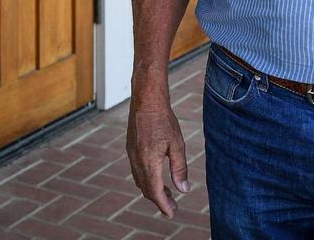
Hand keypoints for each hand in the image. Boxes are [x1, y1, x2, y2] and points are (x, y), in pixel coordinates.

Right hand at [126, 94, 190, 217]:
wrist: (146, 99)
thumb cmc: (163, 119)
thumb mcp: (177, 145)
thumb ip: (179, 168)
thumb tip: (183, 189)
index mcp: (149, 162)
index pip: (155, 192)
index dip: (163, 205)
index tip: (172, 213)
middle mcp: (137, 161)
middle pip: (146, 189)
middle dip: (159, 200)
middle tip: (172, 206)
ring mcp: (131, 155)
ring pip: (140, 181)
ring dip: (152, 190)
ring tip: (166, 193)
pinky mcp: (130, 149)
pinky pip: (136, 171)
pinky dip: (146, 179)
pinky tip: (155, 176)